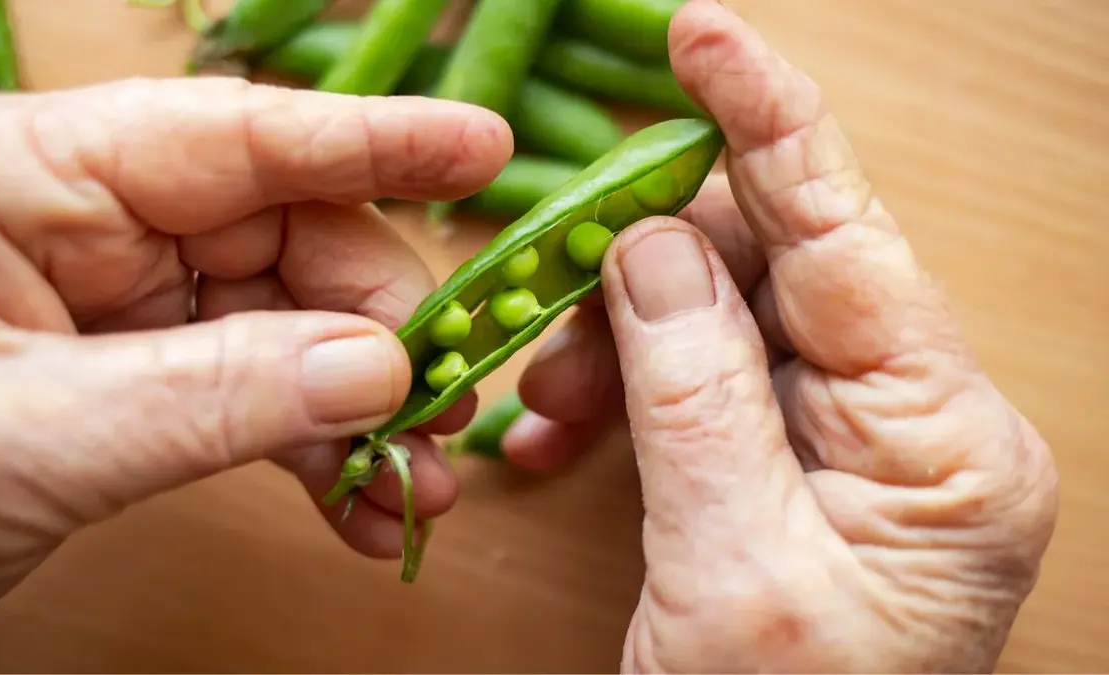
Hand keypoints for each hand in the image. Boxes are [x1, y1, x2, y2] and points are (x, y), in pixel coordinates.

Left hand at [0, 77, 511, 653]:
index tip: (483, 151)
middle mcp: (81, 224)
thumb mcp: (23, 437)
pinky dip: (311, 454)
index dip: (371, 140)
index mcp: (28, 176)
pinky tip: (359, 510)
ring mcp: (110, 306)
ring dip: (358, 409)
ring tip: (416, 487)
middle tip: (444, 409)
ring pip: (283, 329)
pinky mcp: (128, 383)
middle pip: (283, 240)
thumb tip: (377, 370)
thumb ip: (209, 398)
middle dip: (377, 328)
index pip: (232, 135)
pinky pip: (251, 398)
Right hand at [504, 1, 1058, 670]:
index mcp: (943, 441)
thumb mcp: (733, 570)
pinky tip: (565, 432)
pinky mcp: (791, 464)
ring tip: (548, 399)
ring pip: (718, 316)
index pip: (848, 236)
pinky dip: (622, 391)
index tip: (703, 35)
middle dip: (647, 260)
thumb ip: (697, 395)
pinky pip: (700, 382)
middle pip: (773, 266)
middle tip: (547, 278)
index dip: (768, 122)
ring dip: (616, 337)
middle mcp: (911, 421)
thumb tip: (648, 251)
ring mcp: (851, 441)